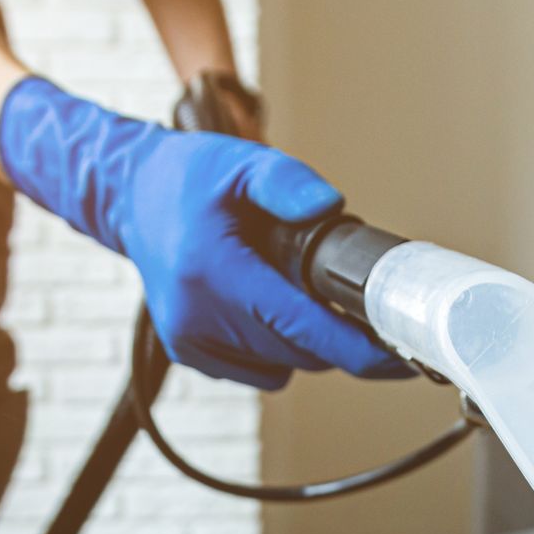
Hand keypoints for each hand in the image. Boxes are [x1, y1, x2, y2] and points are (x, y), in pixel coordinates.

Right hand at [0, 77, 410, 388]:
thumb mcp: (243, 162)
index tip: (401, 358)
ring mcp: (188, 340)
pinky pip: (259, 371)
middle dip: (338, 334)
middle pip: (300, 353)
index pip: (301, 327)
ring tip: (292, 287)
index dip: (358, 349)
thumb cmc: (189, 178)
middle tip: (353, 296)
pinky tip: (264, 305)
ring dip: (305, 340)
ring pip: (284, 367)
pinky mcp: (187, 352)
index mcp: (212, 271)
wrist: (131, 196)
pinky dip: (276, 347)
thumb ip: (288, 182)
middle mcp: (195, 316)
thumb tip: (331, 205)